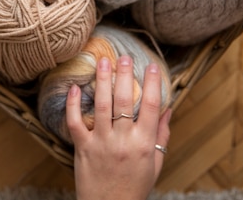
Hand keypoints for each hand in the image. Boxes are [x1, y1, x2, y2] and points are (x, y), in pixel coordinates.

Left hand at [67, 55, 171, 199]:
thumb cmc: (135, 186)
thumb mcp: (155, 162)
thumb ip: (161, 134)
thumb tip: (169, 108)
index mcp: (144, 143)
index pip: (151, 107)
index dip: (152, 84)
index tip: (152, 66)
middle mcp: (123, 140)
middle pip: (125, 100)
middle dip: (124, 75)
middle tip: (123, 56)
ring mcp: (101, 142)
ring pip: (101, 106)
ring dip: (101, 81)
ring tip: (102, 62)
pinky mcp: (82, 147)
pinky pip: (75, 122)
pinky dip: (73, 104)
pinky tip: (74, 87)